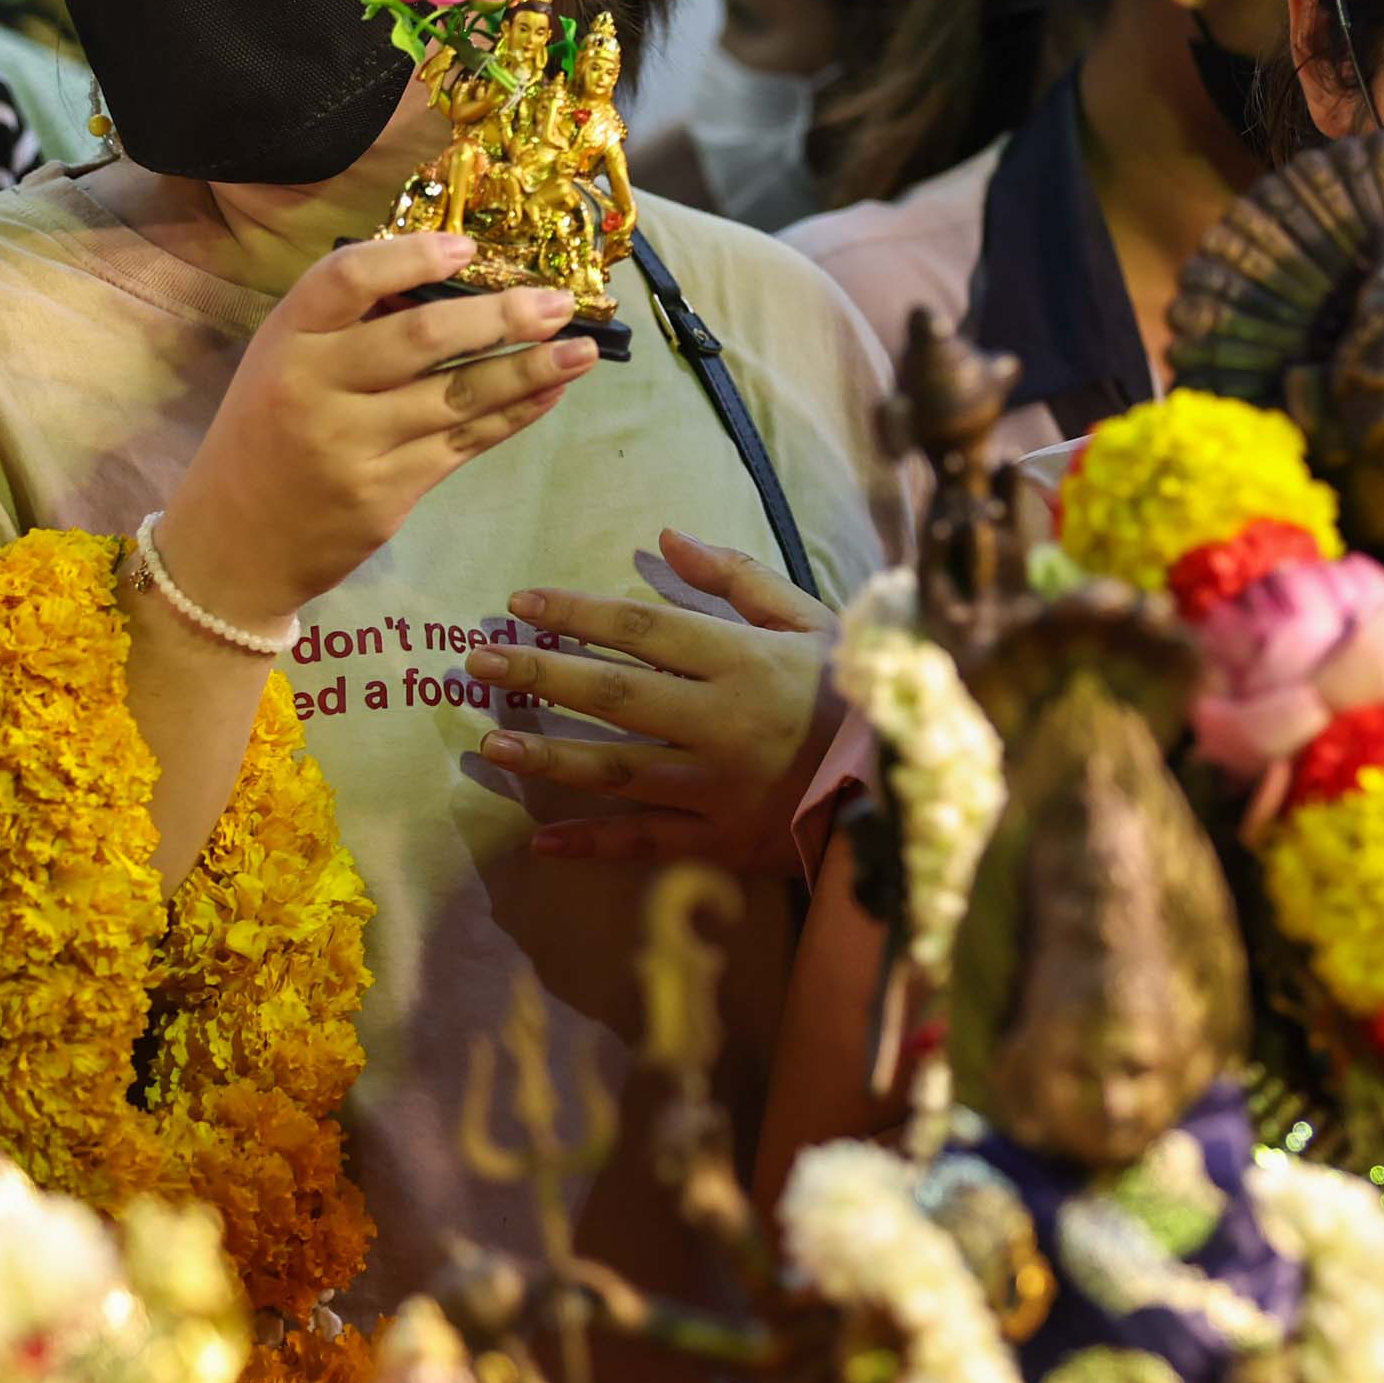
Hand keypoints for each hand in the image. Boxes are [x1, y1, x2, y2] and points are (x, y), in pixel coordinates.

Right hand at [156, 236, 598, 629]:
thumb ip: (347, 330)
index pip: (349, 278)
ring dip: (529, 368)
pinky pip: (465, 445)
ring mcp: (353, 446)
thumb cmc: (265, 440)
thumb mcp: (280, 368)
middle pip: (422, 337)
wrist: (232, 547)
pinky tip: (548, 394)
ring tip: (581, 349)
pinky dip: (512, 415)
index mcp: (285, 342)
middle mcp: (315, 388)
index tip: (469, 247)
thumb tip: (451, 288)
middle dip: (501, 315)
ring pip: (458, 396)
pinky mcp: (386, 495)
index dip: (412, 256)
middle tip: (558, 301)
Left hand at [471, 531, 839, 867]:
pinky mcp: (723, 841)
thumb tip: (667, 538)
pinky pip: (648, 843)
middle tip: (476, 664)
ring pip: (619, 770)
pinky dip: (593, 843)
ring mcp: (719, 788)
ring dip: (551, 756)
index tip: (520, 602)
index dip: (576, 613)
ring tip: (491, 743)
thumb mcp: (808, 620)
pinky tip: (540, 837)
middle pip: (616, 695)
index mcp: (744, 661)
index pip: (643, 630)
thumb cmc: (851, 691)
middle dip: (541, 676)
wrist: (907, 782)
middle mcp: (723, 723)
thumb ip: (737, 579)